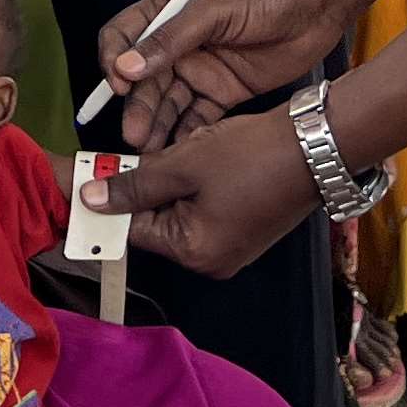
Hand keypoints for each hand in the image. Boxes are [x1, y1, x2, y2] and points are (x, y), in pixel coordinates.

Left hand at [90, 110, 324, 279]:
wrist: (317, 145)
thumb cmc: (251, 155)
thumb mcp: (183, 164)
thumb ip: (134, 184)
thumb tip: (89, 201)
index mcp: (194, 253)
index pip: (133, 229)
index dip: (114, 195)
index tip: (100, 167)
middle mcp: (212, 262)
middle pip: (157, 221)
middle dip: (150, 184)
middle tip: (156, 147)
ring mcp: (232, 248)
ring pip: (181, 210)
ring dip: (175, 179)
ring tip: (190, 148)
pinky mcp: (246, 229)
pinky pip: (205, 208)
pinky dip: (198, 183)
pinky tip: (207, 154)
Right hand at [94, 0, 350, 149]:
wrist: (319, 0)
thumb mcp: (213, 8)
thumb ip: (170, 39)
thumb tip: (125, 67)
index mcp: (168, 10)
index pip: (124, 36)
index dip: (114, 61)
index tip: (118, 85)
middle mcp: (179, 42)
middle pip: (145, 78)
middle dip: (138, 106)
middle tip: (135, 134)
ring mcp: (203, 67)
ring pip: (169, 102)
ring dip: (157, 124)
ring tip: (150, 150)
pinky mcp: (226, 90)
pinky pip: (199, 116)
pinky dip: (187, 134)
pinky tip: (179, 151)